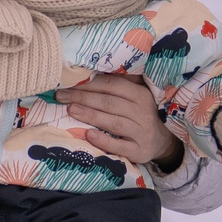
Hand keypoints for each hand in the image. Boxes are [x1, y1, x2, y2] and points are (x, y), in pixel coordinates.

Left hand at [56, 70, 182, 169]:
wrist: (160, 142)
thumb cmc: (139, 114)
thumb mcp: (135, 97)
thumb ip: (118, 84)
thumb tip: (88, 71)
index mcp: (140, 95)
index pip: (113, 85)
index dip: (90, 83)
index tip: (68, 83)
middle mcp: (142, 112)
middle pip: (109, 102)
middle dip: (83, 97)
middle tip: (61, 96)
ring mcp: (141, 132)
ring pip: (114, 122)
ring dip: (91, 115)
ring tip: (71, 110)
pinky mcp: (138, 151)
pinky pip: (119, 146)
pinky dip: (104, 141)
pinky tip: (88, 135)